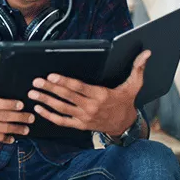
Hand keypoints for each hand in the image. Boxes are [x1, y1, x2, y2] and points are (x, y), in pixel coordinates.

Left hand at [27, 50, 150, 135]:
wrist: (125, 125)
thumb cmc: (126, 102)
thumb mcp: (134, 85)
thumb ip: (138, 68)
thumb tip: (147, 53)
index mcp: (101, 95)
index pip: (79, 87)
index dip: (64, 82)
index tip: (52, 76)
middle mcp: (91, 107)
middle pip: (67, 97)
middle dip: (50, 89)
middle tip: (36, 81)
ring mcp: (84, 117)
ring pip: (61, 108)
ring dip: (45, 101)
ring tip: (33, 93)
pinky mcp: (79, 126)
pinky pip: (62, 121)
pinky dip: (49, 116)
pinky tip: (38, 109)